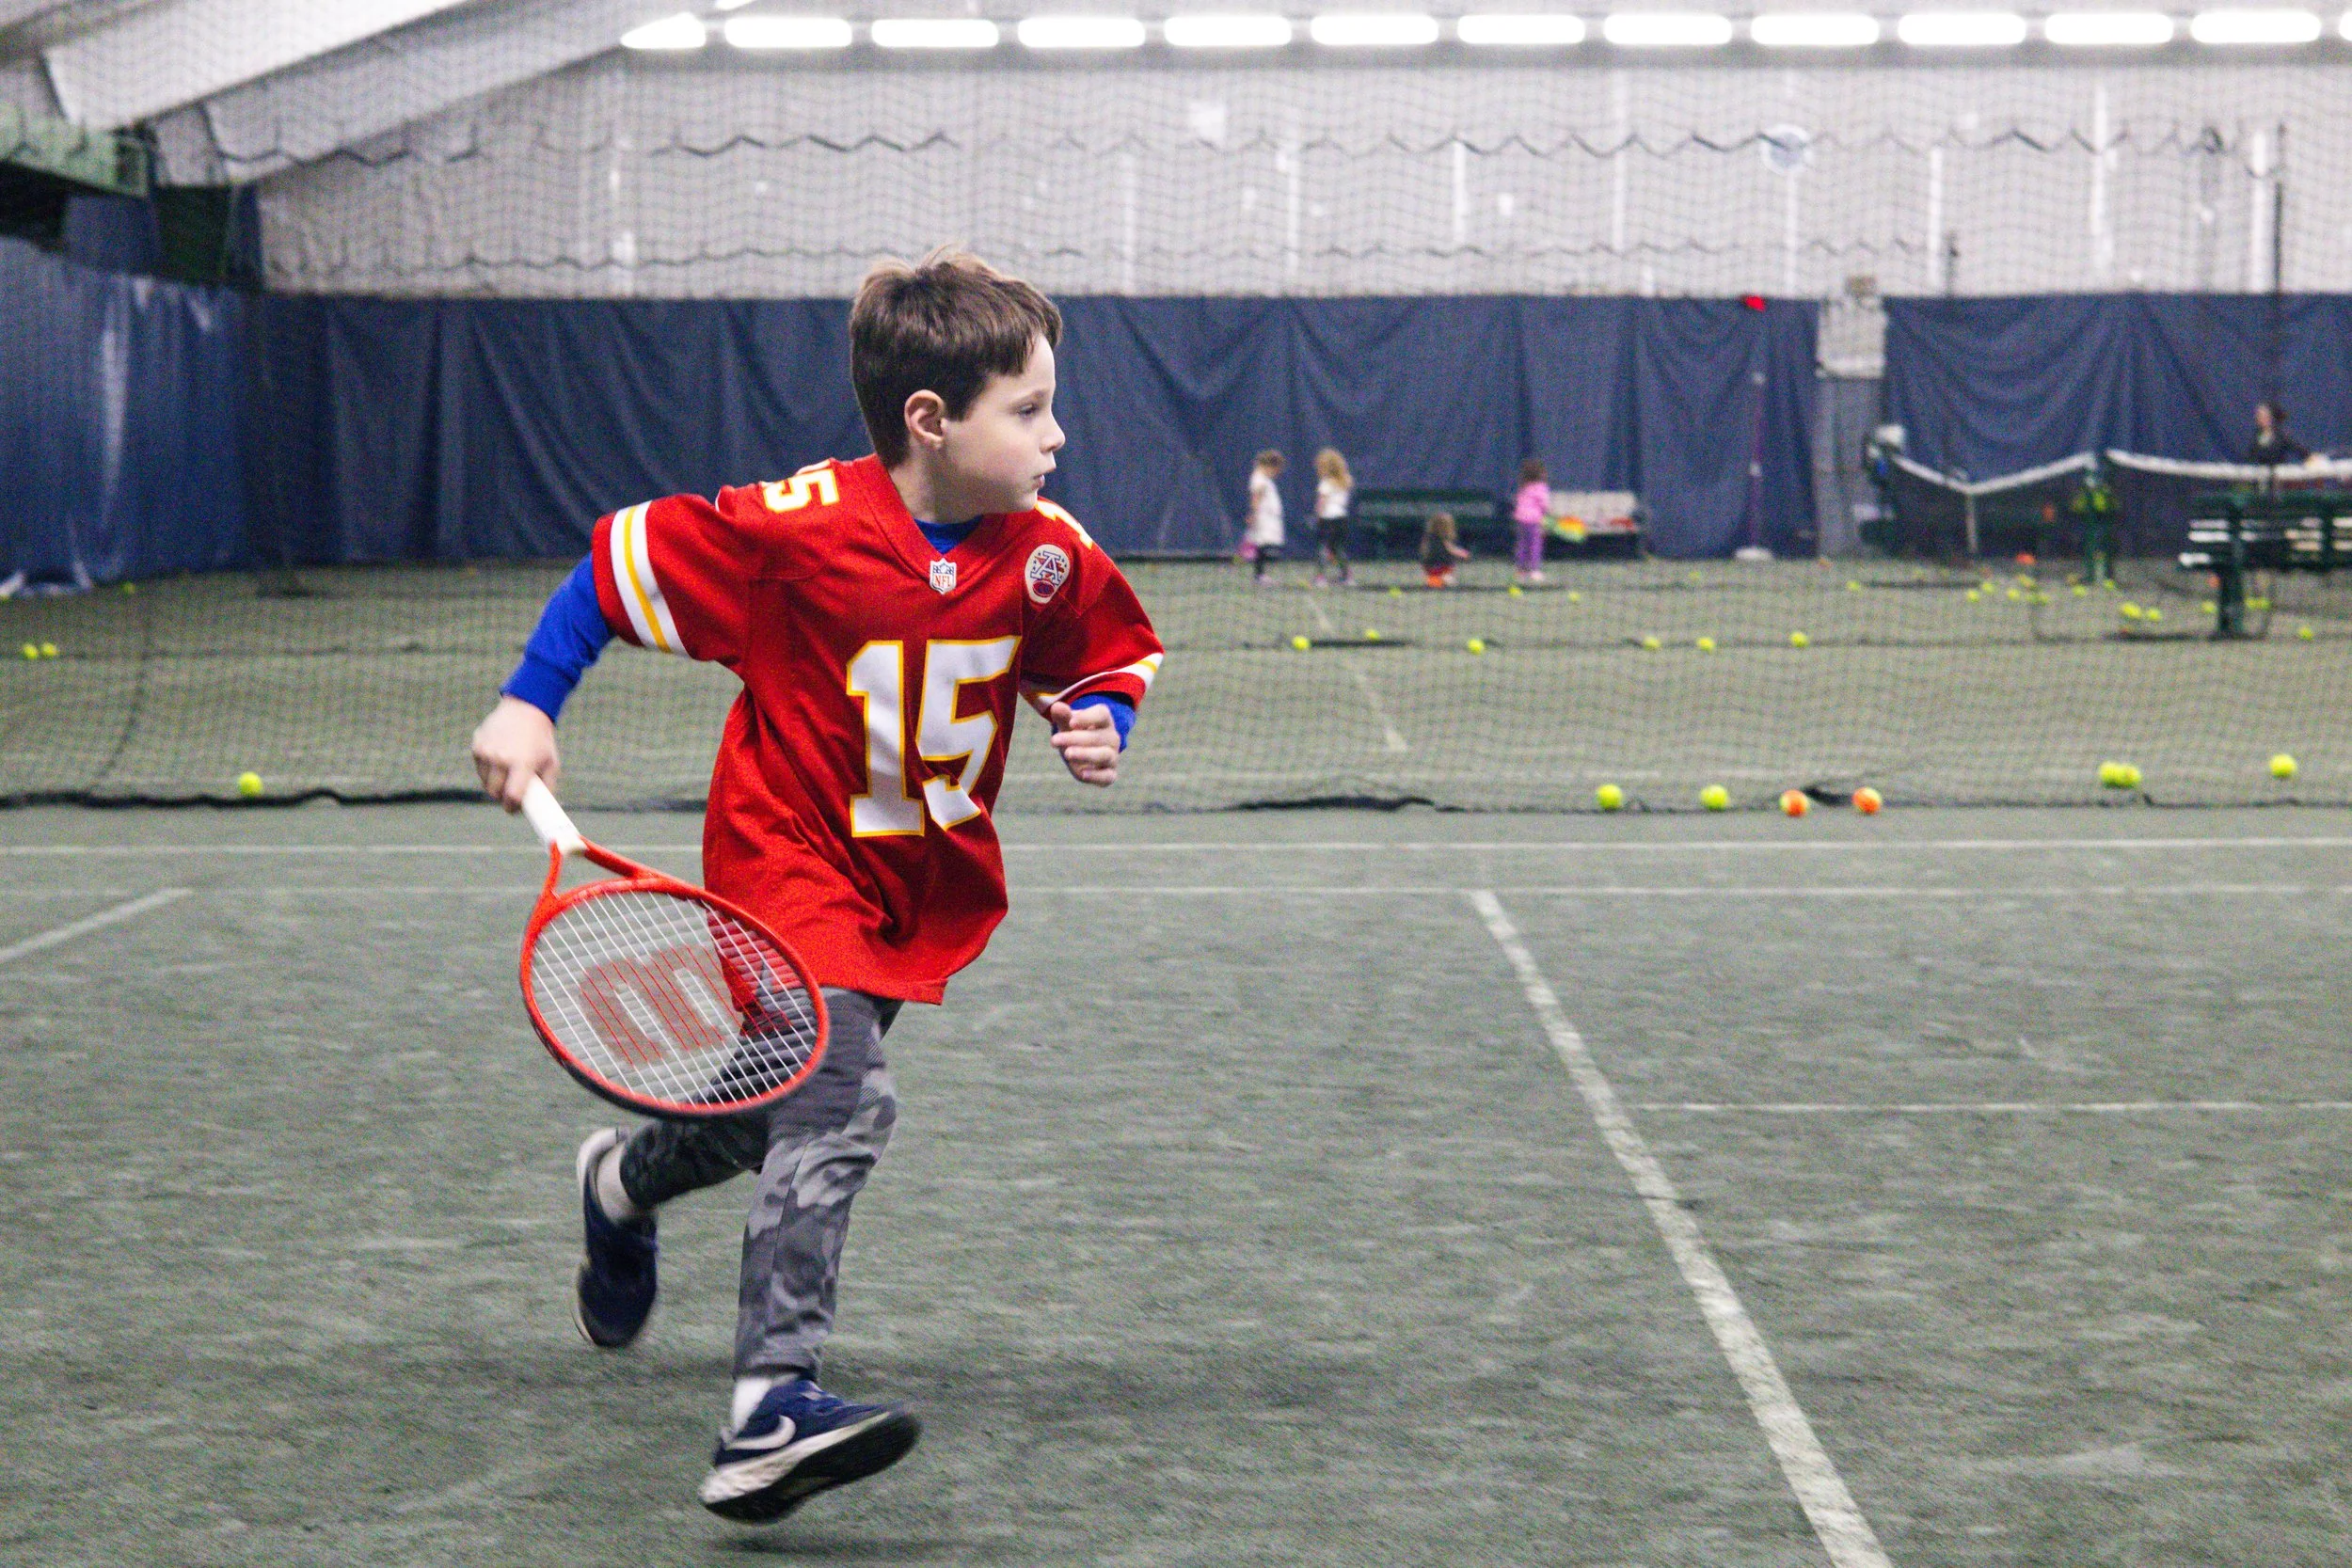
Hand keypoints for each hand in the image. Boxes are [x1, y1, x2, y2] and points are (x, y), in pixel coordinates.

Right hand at [471, 695, 559, 810]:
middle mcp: (501, 758)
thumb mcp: (551, 763)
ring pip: (485, 782)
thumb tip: (540, 809)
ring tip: (507, 773)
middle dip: (502, 797)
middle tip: (510, 794)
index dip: (512, 807)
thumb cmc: (540, 740)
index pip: (512, 796)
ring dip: (494, 784)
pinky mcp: (477, 746)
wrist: (525, 710)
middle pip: (494, 792)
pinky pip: (480, 769)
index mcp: (522, 763)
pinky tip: (499, 760)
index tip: (514, 808)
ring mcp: (486, 751)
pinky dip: (488, 771)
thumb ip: (547, 787)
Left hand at [1045, 700, 1119, 786]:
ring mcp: (1112, 756)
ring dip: (1086, 755)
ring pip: (1104, 755)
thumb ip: (1063, 716)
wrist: (1083, 752)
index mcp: (1104, 721)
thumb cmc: (1076, 733)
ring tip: (1067, 753)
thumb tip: (1057, 706)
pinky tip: (1082, 774)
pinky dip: (1096, 776)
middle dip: (1075, 739)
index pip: (1101, 715)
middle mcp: (1112, 738)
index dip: (1087, 718)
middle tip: (1054, 740)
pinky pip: (1107, 776)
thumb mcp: (1068, 724)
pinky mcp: (1109, 774)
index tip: (1071, 722)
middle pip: (1098, 737)